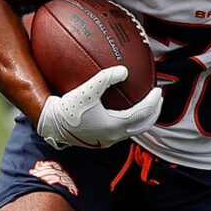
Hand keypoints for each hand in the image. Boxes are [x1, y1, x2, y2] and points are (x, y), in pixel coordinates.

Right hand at [35, 65, 163, 148]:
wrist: (51, 126)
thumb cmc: (68, 108)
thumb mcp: (88, 89)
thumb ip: (106, 78)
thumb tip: (125, 70)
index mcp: (115, 126)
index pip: (142, 114)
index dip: (153, 102)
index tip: (158, 90)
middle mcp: (114, 136)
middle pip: (143, 126)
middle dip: (153, 112)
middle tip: (158, 99)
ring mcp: (107, 140)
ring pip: (133, 130)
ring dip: (142, 117)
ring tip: (145, 105)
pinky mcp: (100, 140)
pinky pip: (122, 130)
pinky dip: (130, 120)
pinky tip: (122, 110)